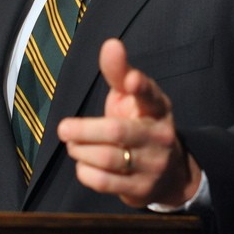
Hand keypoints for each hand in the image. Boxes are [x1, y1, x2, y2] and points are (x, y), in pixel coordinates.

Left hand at [57, 38, 201, 208]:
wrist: (170, 174)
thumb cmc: (141, 124)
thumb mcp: (134, 97)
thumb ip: (119, 72)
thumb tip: (110, 44)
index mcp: (158, 108)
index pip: (151, 95)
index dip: (141, 87)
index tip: (131, 81)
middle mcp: (160, 136)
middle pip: (118, 132)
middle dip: (85, 130)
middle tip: (64, 128)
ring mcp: (153, 165)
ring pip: (109, 159)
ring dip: (82, 151)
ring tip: (72, 144)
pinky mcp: (141, 189)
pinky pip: (106, 182)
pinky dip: (86, 172)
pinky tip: (82, 164)